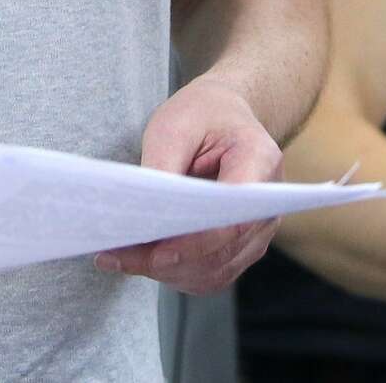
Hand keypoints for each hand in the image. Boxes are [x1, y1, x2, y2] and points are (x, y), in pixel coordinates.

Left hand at [93, 77, 282, 294]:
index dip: (195, 243)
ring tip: (120, 257)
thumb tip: (142, 213)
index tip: (155, 251)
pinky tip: (140, 259)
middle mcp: (267, 206)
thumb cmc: (203, 114)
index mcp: (260, 163)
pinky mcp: (239, 246)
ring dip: (166, 272)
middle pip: (221, 252)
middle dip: (168, 261)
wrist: (225, 113)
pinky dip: (175, 273)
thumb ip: (162, 166)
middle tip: (118, 255)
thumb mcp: (175, 124)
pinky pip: (210, 273)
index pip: (234, 219)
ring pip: (214, 271)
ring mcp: (256, 231)